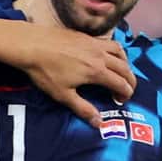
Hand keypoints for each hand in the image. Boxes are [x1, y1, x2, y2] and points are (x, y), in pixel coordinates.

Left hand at [21, 31, 135, 127]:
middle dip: (130, 80)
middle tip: (127, 90)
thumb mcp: (63, 95)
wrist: (31, 45)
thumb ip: (83, 109)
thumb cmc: (46, 72)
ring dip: (125, 63)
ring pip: (120, 51)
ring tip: (122, 72)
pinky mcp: (86, 36)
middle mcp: (100, 55)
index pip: (121, 83)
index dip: (125, 94)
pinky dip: (115, 51)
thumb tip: (100, 124)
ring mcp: (94, 44)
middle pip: (124, 68)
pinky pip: (109, 43)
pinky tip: (107, 56)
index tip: (121, 101)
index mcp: (97, 71)